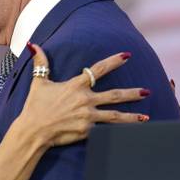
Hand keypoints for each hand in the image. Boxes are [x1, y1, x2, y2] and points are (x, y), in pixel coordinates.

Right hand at [20, 43, 149, 147]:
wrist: (33, 131)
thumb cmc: (35, 107)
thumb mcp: (38, 82)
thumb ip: (41, 63)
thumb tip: (34, 45)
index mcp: (76, 86)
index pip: (98, 69)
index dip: (114, 61)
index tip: (127, 55)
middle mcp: (85, 100)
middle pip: (114, 95)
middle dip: (132, 93)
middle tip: (147, 91)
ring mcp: (87, 116)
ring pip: (115, 116)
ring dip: (132, 116)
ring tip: (146, 117)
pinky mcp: (87, 131)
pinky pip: (106, 131)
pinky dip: (118, 132)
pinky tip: (130, 134)